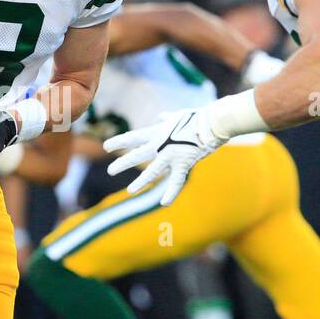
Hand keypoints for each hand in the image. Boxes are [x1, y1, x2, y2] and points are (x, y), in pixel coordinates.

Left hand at [102, 107, 221, 205]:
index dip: (119, 142)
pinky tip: (164, 203)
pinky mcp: (184, 163)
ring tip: (131, 190)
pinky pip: (176, 181)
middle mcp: (161, 144)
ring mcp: (172, 155)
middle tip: (110, 171)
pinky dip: (171, 192)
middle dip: (123, 163)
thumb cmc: (197, 117)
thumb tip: (161, 116)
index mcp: (157, 131)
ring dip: (142, 181)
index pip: (133, 138)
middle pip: (137, 155)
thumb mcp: (178, 115)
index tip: (106, 146)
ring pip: (153, 171)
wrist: (213, 121)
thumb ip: (166, 118)